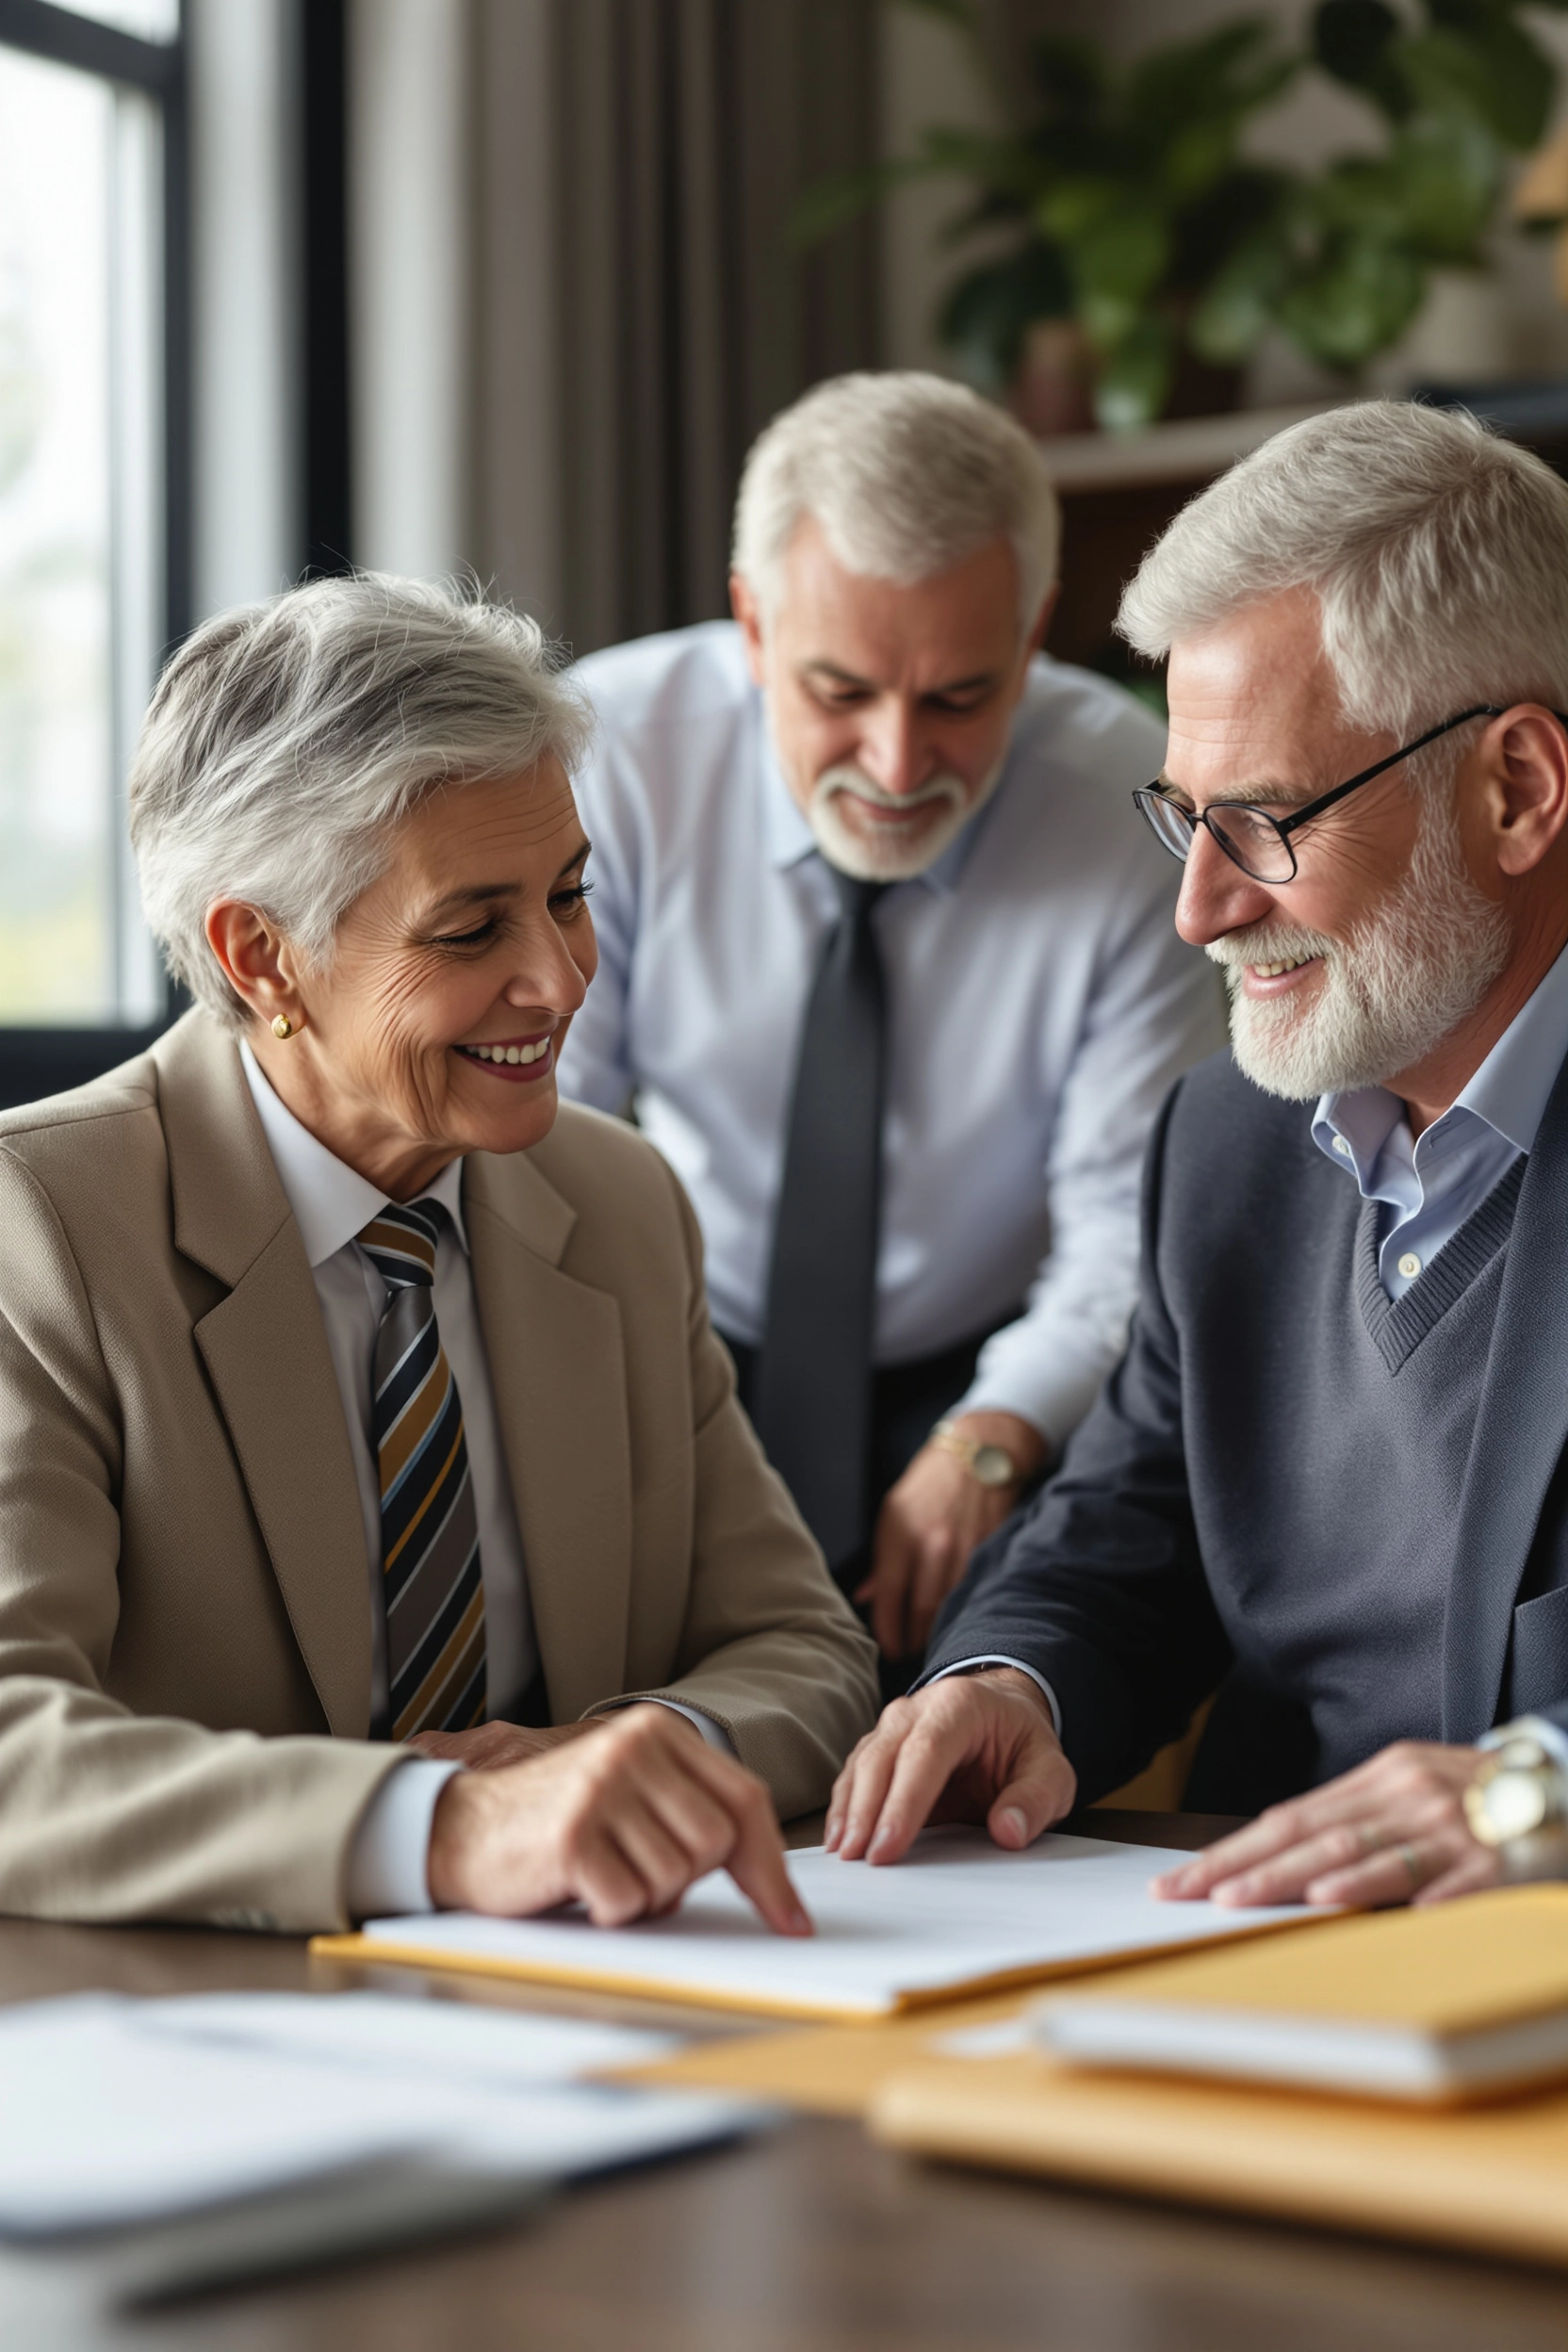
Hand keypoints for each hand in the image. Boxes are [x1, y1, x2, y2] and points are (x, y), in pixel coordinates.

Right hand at [425, 1703, 811, 1933]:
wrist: (459, 1829)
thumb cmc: (554, 1824)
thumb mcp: (629, 1795)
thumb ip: (689, 1813)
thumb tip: (771, 1885)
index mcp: (656, 1731)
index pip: (744, 1800)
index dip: (771, 1866)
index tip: (792, 1920)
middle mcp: (634, 1748)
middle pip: (716, 1844)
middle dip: (685, 1879)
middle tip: (634, 1870)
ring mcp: (603, 1788)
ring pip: (675, 1877)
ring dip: (642, 1897)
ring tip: (599, 1872)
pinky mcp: (574, 1835)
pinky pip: (629, 1903)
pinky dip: (608, 1912)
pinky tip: (575, 1886)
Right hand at [824, 1667, 1075, 1865]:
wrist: (1002, 1711)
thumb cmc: (1021, 1743)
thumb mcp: (1051, 1770)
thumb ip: (1036, 1798)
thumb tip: (1008, 1831)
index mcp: (960, 1706)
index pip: (925, 1752)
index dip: (903, 1802)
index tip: (888, 1847)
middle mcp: (917, 1709)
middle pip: (881, 1757)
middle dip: (866, 1811)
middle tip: (857, 1859)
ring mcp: (892, 1726)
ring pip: (861, 1765)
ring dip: (848, 1811)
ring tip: (842, 1854)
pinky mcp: (879, 1746)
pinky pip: (855, 1775)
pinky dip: (844, 1807)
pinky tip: (838, 1839)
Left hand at [857, 1412, 1046, 1658]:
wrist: (977, 1454)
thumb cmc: (928, 1485)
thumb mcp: (893, 1513)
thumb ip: (882, 1560)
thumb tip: (866, 1597)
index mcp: (900, 1533)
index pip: (890, 1595)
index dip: (888, 1629)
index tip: (888, 1649)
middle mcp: (931, 1543)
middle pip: (921, 1608)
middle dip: (913, 1638)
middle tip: (908, 1653)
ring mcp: (963, 1547)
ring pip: (950, 1604)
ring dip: (938, 1630)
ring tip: (931, 1645)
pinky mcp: (988, 1549)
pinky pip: (973, 1591)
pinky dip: (964, 1611)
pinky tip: (959, 1623)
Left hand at [1152, 1741, 1498, 1908]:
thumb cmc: (1483, 1796)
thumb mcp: (1412, 1792)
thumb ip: (1357, 1819)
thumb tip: (1284, 1855)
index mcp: (1381, 1777)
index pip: (1290, 1817)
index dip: (1233, 1849)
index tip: (1182, 1879)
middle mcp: (1408, 1795)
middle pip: (1315, 1835)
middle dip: (1248, 1868)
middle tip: (1196, 1895)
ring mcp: (1452, 1826)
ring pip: (1368, 1854)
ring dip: (1305, 1880)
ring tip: (1254, 1900)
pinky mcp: (1497, 1860)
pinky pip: (1446, 1880)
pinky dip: (1404, 1895)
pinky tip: (1365, 1908)